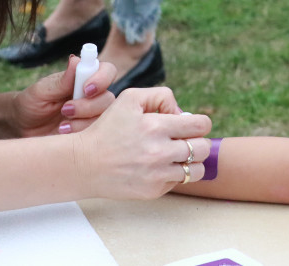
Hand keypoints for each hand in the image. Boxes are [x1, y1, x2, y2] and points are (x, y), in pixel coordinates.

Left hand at [11, 54, 117, 136]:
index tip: (85, 89)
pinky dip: (80, 135)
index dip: (102, 79)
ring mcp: (92, 116)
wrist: (22, 128)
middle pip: (108, 98)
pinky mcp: (88, 134)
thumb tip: (76, 60)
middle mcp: (92, 96)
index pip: (107, 71)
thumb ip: (62, 80)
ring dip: (82, 122)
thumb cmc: (31, 102)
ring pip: (105, 118)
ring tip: (61, 125)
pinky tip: (63, 133)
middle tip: (65, 110)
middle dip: (88, 106)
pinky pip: (97, 136)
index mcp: (83, 79)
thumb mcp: (42, 91)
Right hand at [75, 87, 212, 200]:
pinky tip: (159, 167)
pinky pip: (179, 182)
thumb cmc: (107, 129)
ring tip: (177, 155)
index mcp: (156, 126)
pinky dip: (174, 174)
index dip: (199, 123)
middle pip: (203, 148)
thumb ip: (160, 97)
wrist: (84, 163)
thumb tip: (181, 113)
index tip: (190, 125)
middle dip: (197, 141)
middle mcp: (160, 152)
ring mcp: (158, 174)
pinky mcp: (154, 191)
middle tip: (183, 140)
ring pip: (197, 170)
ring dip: (192, 161)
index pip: (201, 125)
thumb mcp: (129, 99)